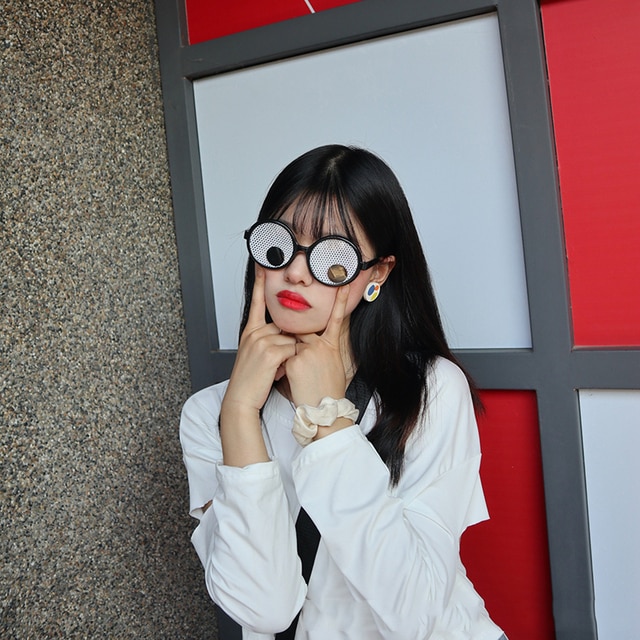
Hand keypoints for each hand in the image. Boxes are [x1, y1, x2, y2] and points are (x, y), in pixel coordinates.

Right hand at [222, 267, 296, 415]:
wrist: (241, 399)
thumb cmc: (251, 379)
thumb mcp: (256, 355)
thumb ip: (268, 340)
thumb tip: (287, 336)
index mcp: (250, 331)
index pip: (257, 301)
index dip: (260, 282)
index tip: (262, 264)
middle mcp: (254, 332)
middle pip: (285, 326)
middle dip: (288, 344)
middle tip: (275, 364)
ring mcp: (261, 341)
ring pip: (291, 339)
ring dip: (290, 356)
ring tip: (275, 371)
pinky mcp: (270, 352)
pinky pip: (292, 350)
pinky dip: (290, 362)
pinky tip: (278, 372)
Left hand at [284, 284, 350, 408]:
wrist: (324, 411)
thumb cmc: (328, 391)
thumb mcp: (333, 365)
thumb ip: (323, 348)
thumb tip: (313, 341)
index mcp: (332, 344)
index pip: (336, 318)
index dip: (340, 301)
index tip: (343, 284)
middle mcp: (321, 344)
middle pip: (302, 332)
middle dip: (297, 343)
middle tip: (307, 364)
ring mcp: (308, 351)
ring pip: (291, 344)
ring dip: (290, 356)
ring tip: (304, 377)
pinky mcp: (295, 360)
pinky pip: (284, 356)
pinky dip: (285, 367)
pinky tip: (296, 380)